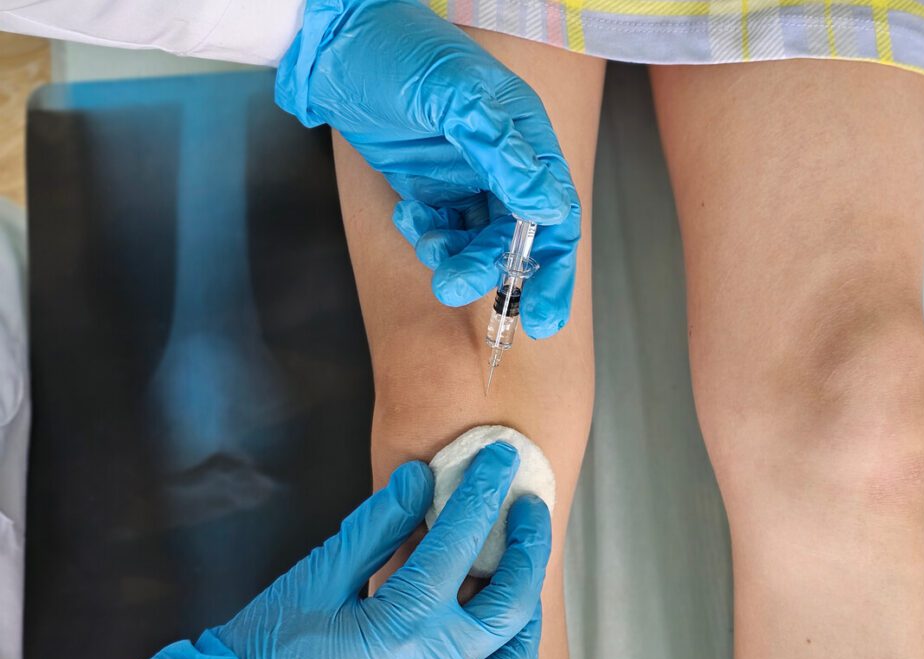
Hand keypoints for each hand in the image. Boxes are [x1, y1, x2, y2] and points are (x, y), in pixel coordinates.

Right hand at [143, 442, 551, 658]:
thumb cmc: (266, 653)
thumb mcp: (317, 578)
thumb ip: (377, 526)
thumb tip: (420, 478)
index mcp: (406, 621)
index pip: (463, 538)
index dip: (485, 490)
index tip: (499, 460)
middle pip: (511, 596)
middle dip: (529, 542)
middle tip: (529, 509)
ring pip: (517, 657)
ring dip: (529, 608)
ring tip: (524, 574)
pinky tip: (509, 650)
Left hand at [275, 0, 579, 338]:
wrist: (332, 43)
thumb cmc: (398, 52)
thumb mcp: (454, 96)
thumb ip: (502, 152)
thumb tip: (549, 208)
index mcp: (524, 135)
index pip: (556, 212)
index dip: (553, 267)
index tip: (543, 315)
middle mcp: (502, 161)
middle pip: (517, 237)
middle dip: (492, 270)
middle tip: (458, 288)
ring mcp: (465, 177)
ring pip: (476, 240)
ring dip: (455, 256)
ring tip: (428, 246)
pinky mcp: (431, 188)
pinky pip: (441, 230)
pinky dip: (427, 235)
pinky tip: (406, 214)